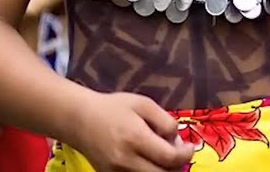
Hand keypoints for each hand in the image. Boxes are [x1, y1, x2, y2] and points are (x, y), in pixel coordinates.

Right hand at [71, 92, 196, 171]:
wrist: (80, 120)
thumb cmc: (113, 108)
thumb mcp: (143, 104)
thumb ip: (165, 121)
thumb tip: (178, 141)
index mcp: (135, 138)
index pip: (170, 157)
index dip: (186, 154)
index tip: (189, 147)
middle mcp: (126, 160)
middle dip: (177, 165)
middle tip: (178, 153)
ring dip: (164, 170)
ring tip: (163, 156)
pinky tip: (148, 160)